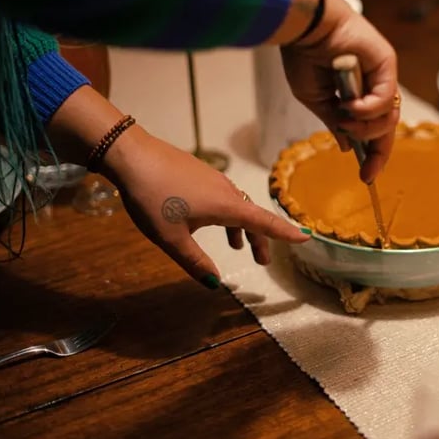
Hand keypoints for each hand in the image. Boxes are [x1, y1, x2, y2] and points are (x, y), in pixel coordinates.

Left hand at [103, 127, 309, 288]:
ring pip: (236, 206)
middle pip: (252, 217)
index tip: (307, 237)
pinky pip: (223, 197)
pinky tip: (205, 221)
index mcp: (226, 206)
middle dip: (259, 239)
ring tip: (236, 246)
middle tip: (261, 262)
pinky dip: (226, 214)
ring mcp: (213, 179)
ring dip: (240, 227)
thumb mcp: (171, 238)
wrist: (131, 155)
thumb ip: (195, 261)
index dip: (287, 232)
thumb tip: (214, 283)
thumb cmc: (151, 198)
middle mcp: (226, 190)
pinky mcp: (200, 173)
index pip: (265, 223)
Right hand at [281, 0, 398, 183]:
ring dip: (366, 128)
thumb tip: (345, 146)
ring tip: (345, 119)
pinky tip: (350, 105)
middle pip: (387, 128)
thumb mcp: (316, 100)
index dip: (373, 155)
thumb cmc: (303, 57)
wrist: (303, 28)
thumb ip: (335, 122)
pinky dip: (368, 109)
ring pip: (389, 118)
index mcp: (358, 95)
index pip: (373, 130)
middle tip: (366, 170)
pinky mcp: (387, 64)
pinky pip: (385, 99)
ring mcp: (382, 76)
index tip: (366, 177)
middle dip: (378, 153)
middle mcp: (374, 86)